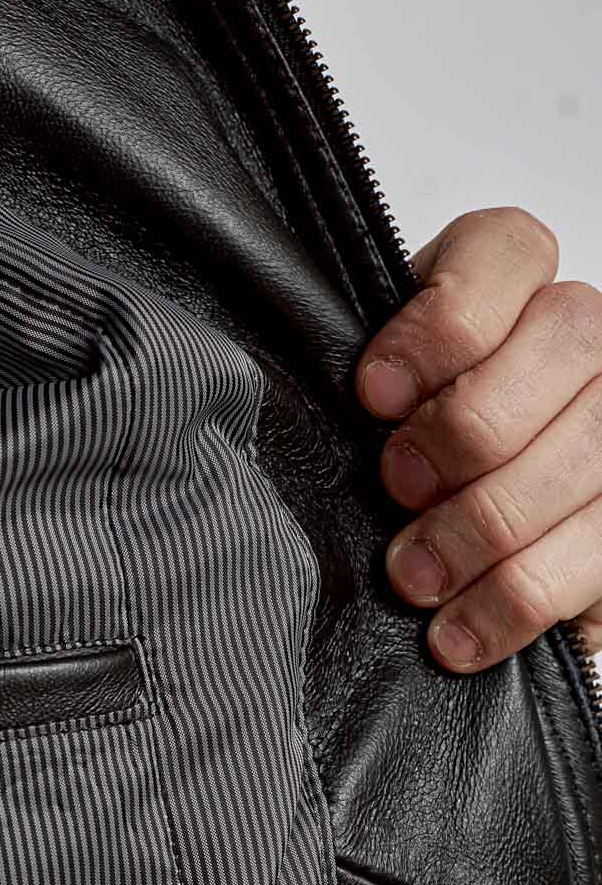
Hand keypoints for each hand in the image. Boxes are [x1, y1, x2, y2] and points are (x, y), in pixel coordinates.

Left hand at [355, 206, 601, 672]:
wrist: (450, 570)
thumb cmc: (398, 472)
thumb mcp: (369, 420)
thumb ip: (366, 397)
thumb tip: (311, 408)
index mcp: (514, 289)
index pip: (508, 252)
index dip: (444, 323)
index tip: (374, 396)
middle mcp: (585, 342)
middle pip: (568, 342)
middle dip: (469, 427)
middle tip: (398, 490)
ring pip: (590, 449)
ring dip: (488, 524)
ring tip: (415, 577)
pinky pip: (594, 552)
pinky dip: (515, 600)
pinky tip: (457, 633)